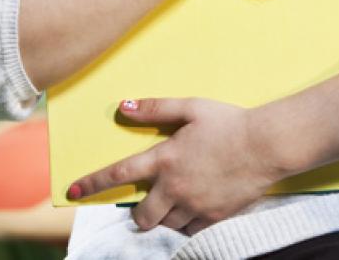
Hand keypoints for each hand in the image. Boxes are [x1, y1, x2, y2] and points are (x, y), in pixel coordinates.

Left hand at [65, 98, 287, 234]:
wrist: (267, 145)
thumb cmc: (230, 122)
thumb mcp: (192, 108)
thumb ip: (155, 108)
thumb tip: (122, 107)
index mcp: (165, 159)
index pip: (118, 173)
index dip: (92, 184)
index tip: (72, 193)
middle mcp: (174, 187)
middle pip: (143, 216)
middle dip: (140, 214)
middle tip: (150, 204)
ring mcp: (194, 205)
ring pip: (168, 224)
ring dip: (168, 216)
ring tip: (181, 201)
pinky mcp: (214, 217)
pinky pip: (192, 231)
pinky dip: (190, 224)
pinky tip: (199, 209)